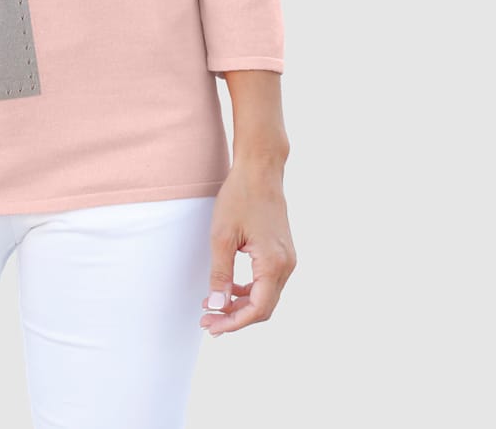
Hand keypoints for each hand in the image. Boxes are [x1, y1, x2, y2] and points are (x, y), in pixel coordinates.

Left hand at [199, 159, 295, 336]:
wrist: (260, 169)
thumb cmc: (240, 196)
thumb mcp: (222, 236)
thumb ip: (220, 273)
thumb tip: (217, 305)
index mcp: (273, 263)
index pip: (257, 309)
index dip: (233, 322)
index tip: (210, 326)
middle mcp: (286, 265)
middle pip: (263, 307)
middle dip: (235, 318)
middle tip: (207, 322)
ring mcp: (287, 258)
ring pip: (266, 296)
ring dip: (241, 305)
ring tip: (213, 306)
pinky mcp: (282, 252)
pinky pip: (267, 282)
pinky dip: (249, 290)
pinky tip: (229, 288)